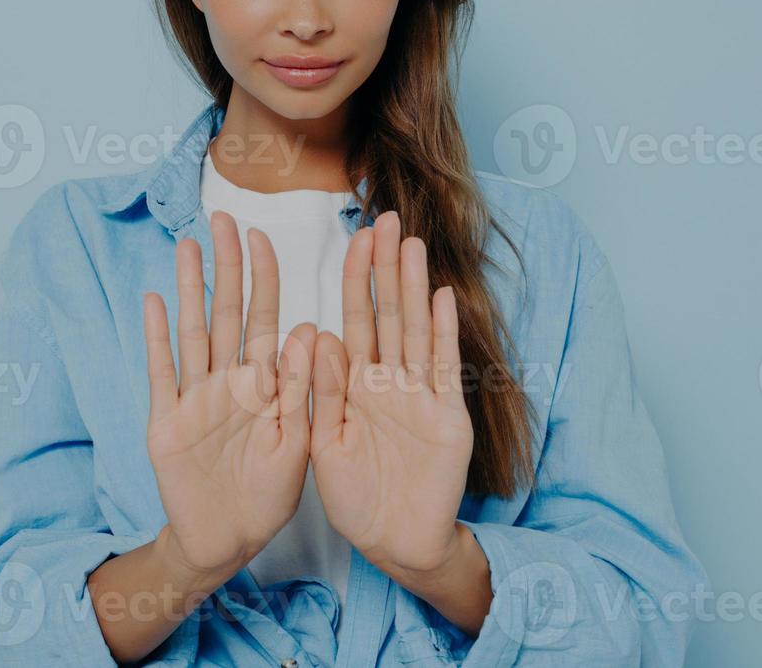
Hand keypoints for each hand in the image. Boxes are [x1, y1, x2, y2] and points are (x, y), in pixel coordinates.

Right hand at [142, 210, 317, 576]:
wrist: (226, 541)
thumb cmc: (267, 493)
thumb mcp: (297, 441)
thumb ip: (302, 388)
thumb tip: (312, 329)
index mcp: (263, 385)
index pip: (264, 318)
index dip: (264, 277)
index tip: (264, 235)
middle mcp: (227, 382)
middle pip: (226, 313)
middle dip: (226, 266)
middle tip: (223, 218)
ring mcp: (194, 399)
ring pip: (192, 333)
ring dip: (190, 289)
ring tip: (188, 246)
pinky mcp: (166, 422)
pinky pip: (162, 373)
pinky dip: (157, 338)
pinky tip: (154, 300)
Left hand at [309, 210, 474, 577]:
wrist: (396, 543)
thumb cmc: (356, 497)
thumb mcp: (323, 443)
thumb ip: (322, 390)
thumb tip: (316, 333)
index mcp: (354, 385)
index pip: (354, 318)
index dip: (354, 278)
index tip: (352, 236)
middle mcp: (389, 381)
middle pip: (388, 313)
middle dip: (386, 267)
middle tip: (386, 218)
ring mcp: (419, 396)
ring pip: (416, 330)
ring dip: (414, 287)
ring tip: (412, 245)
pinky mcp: (445, 417)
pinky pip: (442, 368)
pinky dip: (442, 333)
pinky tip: (442, 297)